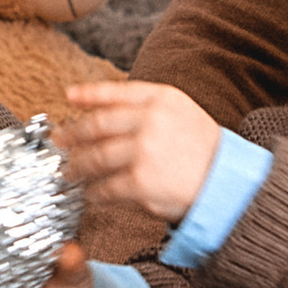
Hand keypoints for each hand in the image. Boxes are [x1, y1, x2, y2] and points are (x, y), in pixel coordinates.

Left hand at [60, 79, 223, 230]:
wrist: (226, 182)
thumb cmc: (203, 150)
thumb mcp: (181, 112)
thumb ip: (147, 107)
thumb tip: (104, 111)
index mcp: (161, 99)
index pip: (115, 92)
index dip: (88, 94)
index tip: (69, 96)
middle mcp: (150, 120)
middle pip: (97, 125)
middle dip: (73, 135)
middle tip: (61, 142)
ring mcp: (144, 150)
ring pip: (96, 157)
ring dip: (78, 166)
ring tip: (70, 172)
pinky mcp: (140, 181)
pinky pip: (106, 186)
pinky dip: (94, 193)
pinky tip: (91, 195)